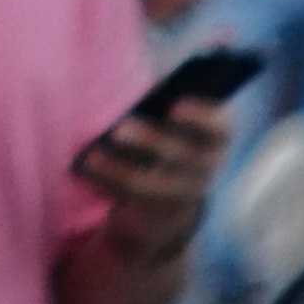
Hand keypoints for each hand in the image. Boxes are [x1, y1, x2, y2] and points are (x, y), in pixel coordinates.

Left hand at [71, 93, 233, 266]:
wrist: (171, 205)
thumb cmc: (164, 144)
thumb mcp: (171, 125)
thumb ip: (160, 106)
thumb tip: (127, 85)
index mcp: (212, 140)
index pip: (218, 128)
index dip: (202, 117)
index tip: (176, 105)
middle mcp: (203, 170)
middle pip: (184, 157)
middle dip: (151, 141)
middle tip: (120, 128)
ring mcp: (181, 197)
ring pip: (153, 186)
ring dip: (119, 170)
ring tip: (91, 156)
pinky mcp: (157, 218)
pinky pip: (131, 203)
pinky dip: (106, 183)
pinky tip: (85, 170)